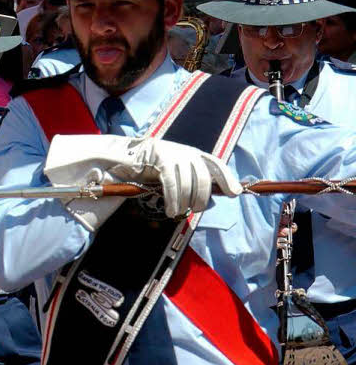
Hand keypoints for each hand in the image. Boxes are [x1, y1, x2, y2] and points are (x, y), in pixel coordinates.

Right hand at [111, 138, 241, 217]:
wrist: (130, 155)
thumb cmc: (156, 167)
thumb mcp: (178, 171)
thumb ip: (194, 180)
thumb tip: (213, 198)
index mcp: (195, 154)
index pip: (216, 164)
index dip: (227, 179)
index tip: (235, 193)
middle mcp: (188, 152)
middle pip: (204, 178)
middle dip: (201, 198)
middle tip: (194, 210)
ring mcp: (174, 154)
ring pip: (187, 184)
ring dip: (185, 202)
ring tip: (178, 212)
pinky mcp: (161, 160)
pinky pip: (171, 185)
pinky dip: (173, 200)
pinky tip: (171, 211)